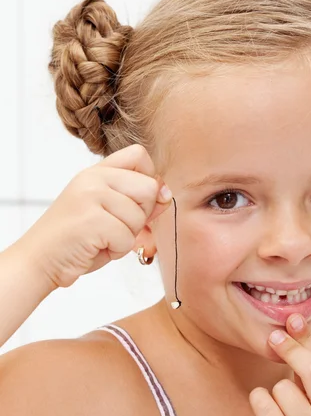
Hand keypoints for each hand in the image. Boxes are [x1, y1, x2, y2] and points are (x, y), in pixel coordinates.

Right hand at [18, 144, 172, 288]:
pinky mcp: (91, 220)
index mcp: (97, 172)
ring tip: (102, 239)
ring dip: (127, 237)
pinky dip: (118, 250)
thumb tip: (166, 194)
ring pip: (140, 216)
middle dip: (141, 215)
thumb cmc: (77, 240)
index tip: (135, 201)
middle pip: (149, 187)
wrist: (39, 260)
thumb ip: (139, 202)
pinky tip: (97, 247)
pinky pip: (127, 238)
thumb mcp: (111, 215)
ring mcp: (90, 196)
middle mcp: (93, 178)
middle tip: (116, 227)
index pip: (139, 155)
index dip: (149, 179)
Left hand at [249, 314, 310, 415]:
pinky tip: (268, 414)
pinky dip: (259, 401)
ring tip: (283, 410)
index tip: (292, 319)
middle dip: (290, 348)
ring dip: (275, 392)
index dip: (307, 337)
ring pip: (280, 388)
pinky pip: (262, 403)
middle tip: (275, 337)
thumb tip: (302, 336)